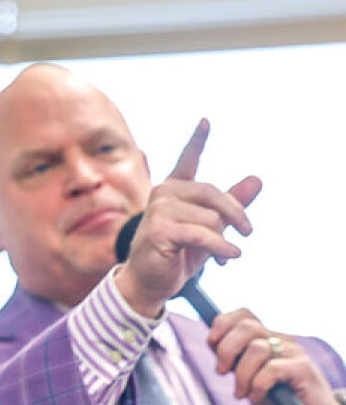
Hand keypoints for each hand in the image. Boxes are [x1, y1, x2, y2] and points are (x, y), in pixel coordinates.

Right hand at [117, 120, 261, 316]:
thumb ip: (231, 206)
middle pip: (213, 194)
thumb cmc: (176, 256)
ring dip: (222, 239)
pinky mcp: (159, 230)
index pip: (188, 160)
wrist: (148, 284)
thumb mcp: (209, 230)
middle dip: (235, 214)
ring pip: (210, 218)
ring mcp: (159, 211)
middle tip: (249, 231)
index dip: (198, 140)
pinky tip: (230, 256)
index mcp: (174, 191)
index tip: (206, 120)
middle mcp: (164, 194)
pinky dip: (220, 247)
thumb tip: (258, 180)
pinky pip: (203, 234)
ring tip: (220, 256)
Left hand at [206, 309, 345, 404]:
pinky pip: (271, 369)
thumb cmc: (275, 397)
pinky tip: (256, 397)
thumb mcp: (247, 376)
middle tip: (222, 372)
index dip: (222, 325)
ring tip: (241, 393)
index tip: (212, 345)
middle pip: (246, 326)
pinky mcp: (303, 368)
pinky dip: (257, 386)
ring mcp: (293, 352)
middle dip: (225, 350)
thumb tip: (213, 343)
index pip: (243, 315)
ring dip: (241, 374)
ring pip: (256, 348)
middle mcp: (280, 339)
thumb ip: (234, 360)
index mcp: (265, 337)